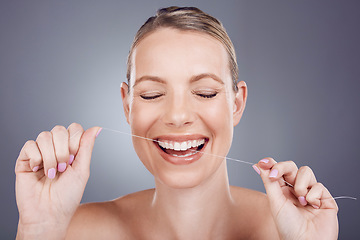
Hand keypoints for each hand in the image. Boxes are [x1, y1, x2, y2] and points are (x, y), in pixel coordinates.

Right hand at [15, 123, 101, 238]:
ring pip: (44, 136)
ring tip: (52, 173)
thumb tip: (96, 127)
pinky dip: (36, 158)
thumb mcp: (82, 170)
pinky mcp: (25, 159)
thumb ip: (87, 146)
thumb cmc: (67, 196)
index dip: (75, 140)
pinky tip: (38, 170)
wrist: (49, 214)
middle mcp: (55, 148)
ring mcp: (40, 153)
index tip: (75, 159)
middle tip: (63, 168)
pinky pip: (30, 145)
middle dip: (63, 150)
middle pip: (59, 129)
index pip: (73, 129)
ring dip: (51, 157)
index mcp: (71, 149)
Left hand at [253, 158, 337, 239]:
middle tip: (275, 176)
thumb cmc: (288, 227)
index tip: (264, 163)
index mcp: (282, 190)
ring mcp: (311, 192)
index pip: (278, 170)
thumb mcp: (275, 202)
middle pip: (291, 166)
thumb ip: (269, 181)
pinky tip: (312, 207)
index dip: (272, 163)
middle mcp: (296, 189)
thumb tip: (258, 165)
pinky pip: (319, 185)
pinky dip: (313, 196)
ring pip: (306, 171)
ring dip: (300, 185)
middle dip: (283, 168)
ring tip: (300, 201)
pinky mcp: (325, 198)